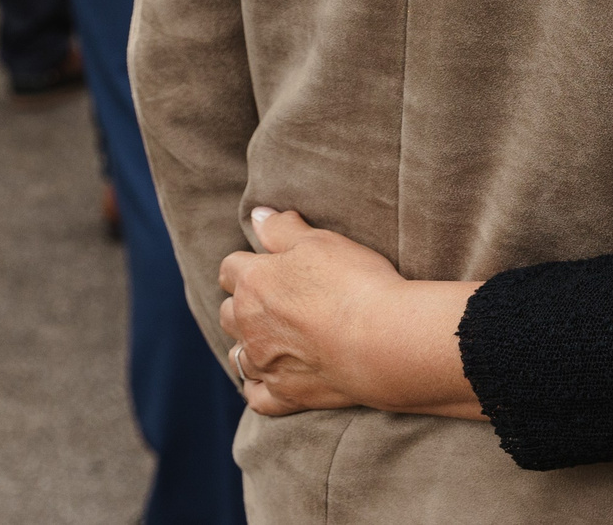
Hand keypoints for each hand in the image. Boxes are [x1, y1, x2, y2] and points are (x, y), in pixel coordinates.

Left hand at [216, 209, 483, 419]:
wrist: (383, 340)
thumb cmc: (354, 283)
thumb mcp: (321, 241)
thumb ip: (282, 229)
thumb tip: (258, 216)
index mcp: (254, 282)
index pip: (231, 268)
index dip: (250, 264)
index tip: (270, 264)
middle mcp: (249, 325)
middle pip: (229, 312)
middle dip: (244, 304)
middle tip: (276, 300)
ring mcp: (264, 364)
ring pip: (237, 355)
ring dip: (249, 344)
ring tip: (273, 338)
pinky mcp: (284, 396)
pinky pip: (256, 396)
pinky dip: (259, 387)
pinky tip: (272, 378)